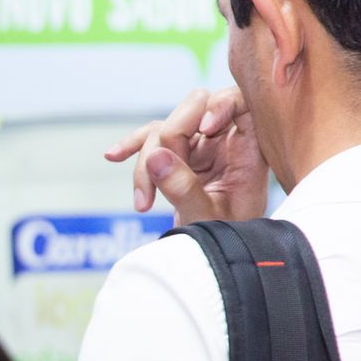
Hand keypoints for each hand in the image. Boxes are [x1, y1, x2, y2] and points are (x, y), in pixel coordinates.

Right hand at [105, 87, 268, 225]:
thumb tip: (155, 156)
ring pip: (165, 129)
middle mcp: (223, 141)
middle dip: (171, 138)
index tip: (205, 128)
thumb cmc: (226, 240)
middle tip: (162, 177)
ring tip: (142, 201)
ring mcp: (198, 148)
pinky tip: (112, 156)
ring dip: (146, 159)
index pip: (236, 101)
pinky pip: (151, 140)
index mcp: (247, 148)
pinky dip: (132, 147)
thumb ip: (185, 189)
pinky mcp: (177, 157)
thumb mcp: (208, 218)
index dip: (219, 104)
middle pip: (193, 109)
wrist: (219, 259)